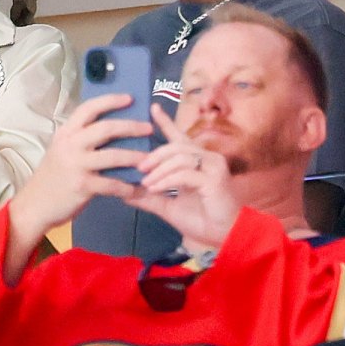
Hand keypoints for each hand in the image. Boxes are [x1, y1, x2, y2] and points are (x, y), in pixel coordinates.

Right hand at [8, 93, 152, 237]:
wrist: (35, 205)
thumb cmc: (53, 177)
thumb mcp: (62, 151)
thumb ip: (82, 140)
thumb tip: (115, 131)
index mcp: (66, 133)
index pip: (88, 109)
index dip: (110, 101)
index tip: (130, 98)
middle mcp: (70, 145)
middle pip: (106, 128)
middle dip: (131, 127)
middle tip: (149, 128)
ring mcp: (76, 165)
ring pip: (113, 156)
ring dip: (136, 157)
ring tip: (150, 159)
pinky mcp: (82, 185)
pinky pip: (111, 184)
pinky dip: (127, 186)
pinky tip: (136, 188)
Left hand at [128, 104, 239, 250]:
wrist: (222, 238)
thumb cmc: (199, 220)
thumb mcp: (167, 206)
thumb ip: (148, 197)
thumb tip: (122, 191)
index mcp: (195, 162)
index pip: (178, 137)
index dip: (166, 122)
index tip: (152, 107)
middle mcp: (206, 159)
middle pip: (175, 146)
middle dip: (154, 155)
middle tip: (139, 167)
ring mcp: (213, 167)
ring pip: (180, 157)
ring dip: (159, 170)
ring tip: (146, 182)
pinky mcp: (215, 178)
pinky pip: (185, 173)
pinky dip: (167, 180)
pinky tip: (156, 188)